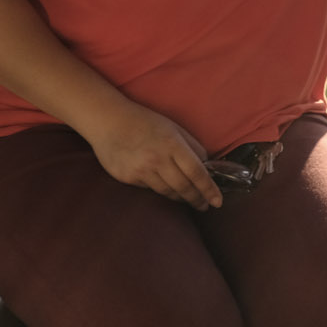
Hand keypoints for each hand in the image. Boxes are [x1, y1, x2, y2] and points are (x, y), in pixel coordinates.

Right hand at [80, 100, 222, 209]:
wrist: (109, 121)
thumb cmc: (145, 122)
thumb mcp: (174, 128)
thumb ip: (192, 147)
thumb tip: (207, 165)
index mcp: (172, 145)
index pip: (196, 172)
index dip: (209, 189)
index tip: (217, 202)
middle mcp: (157, 159)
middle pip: (183, 187)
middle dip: (197, 199)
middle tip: (205, 206)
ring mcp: (141, 170)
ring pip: (167, 192)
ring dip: (180, 198)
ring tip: (188, 200)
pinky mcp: (128, 178)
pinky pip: (149, 189)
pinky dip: (160, 189)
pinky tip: (165, 188)